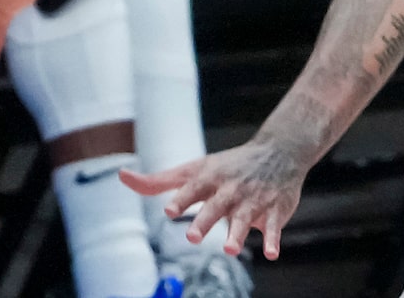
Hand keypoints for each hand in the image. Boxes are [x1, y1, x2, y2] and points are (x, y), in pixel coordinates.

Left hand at [123, 132, 314, 259]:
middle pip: (216, 206)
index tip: (169, 209)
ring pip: (245, 218)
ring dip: (237, 233)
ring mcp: (254, 200)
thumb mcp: (194, 169)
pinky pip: (274, 227)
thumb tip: (122, 176)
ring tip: (229, 248)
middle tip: (192, 237)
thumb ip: (159, 181)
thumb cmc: (228, 165)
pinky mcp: (275, 210)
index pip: (192, 189)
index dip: (181, 199)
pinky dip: (273, 239)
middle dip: (205, 221)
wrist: (280, 150)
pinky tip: (271, 253)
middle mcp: (231, 189)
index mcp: (210, 178)